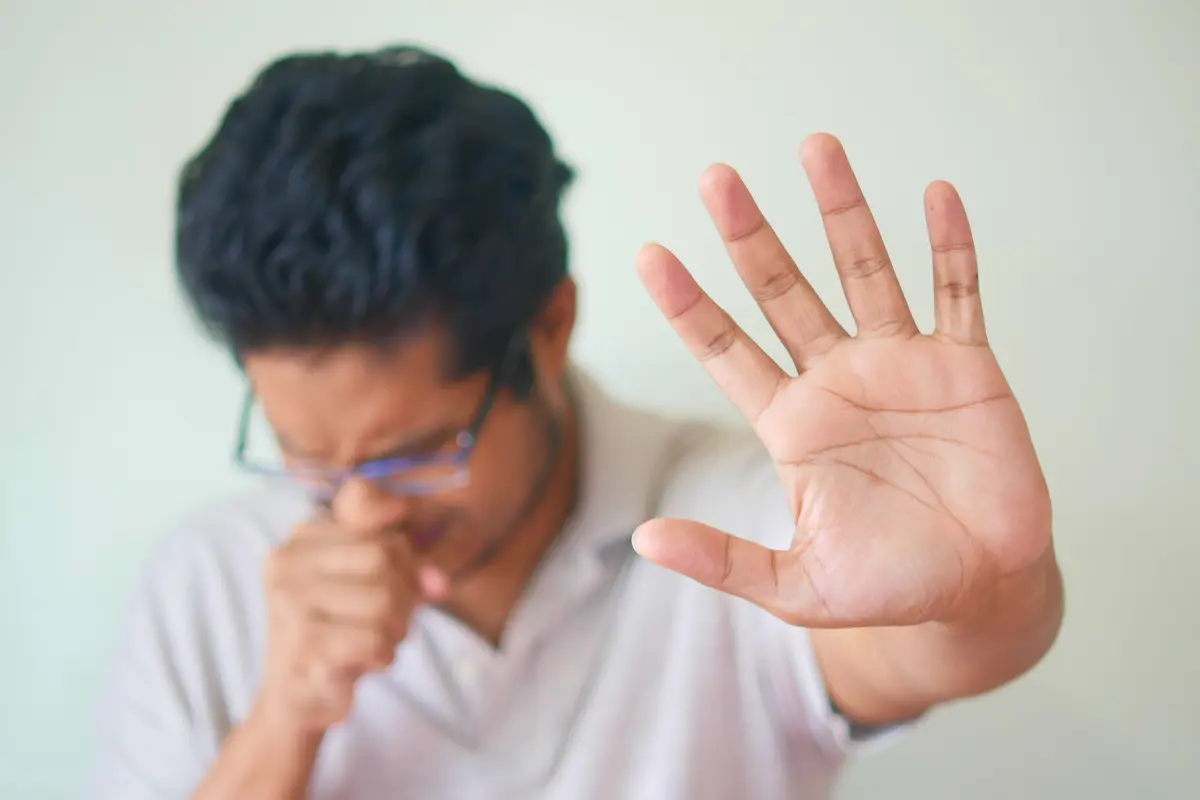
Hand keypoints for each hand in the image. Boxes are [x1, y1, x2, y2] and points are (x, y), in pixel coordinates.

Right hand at [255, 483, 446, 732]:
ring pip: (385, 600)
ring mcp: (291, 602)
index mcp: (301, 538)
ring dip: (395, 629)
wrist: (297, 698)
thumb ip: (407, 563)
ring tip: (373, 641)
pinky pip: (376, 639)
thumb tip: (439, 580)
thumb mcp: (371, 583)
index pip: (375, 517)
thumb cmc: (341, 631)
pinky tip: (362, 662)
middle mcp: (287, 562)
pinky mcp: (304, 644)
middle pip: (385, 557)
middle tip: (387, 622)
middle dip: (402, 595)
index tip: (397, 580)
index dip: (403, 555)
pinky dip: (383, 655)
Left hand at [633, 133, 1051, 628]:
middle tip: (715, 178)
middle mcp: (837, 379)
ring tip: (815, 147)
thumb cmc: (887, 587)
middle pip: (783, 291)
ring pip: (865, 271)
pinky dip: (950, 247)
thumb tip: (642, 540)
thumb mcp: (796, 585)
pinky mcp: (966, 367)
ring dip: (842, 211)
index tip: (648, 254)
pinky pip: (958, 293)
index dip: (688, 305)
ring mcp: (901, 365)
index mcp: (791, 423)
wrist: (979, 588)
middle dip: (750, 236)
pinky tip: (936, 195)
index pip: (726, 350)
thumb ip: (723, 559)